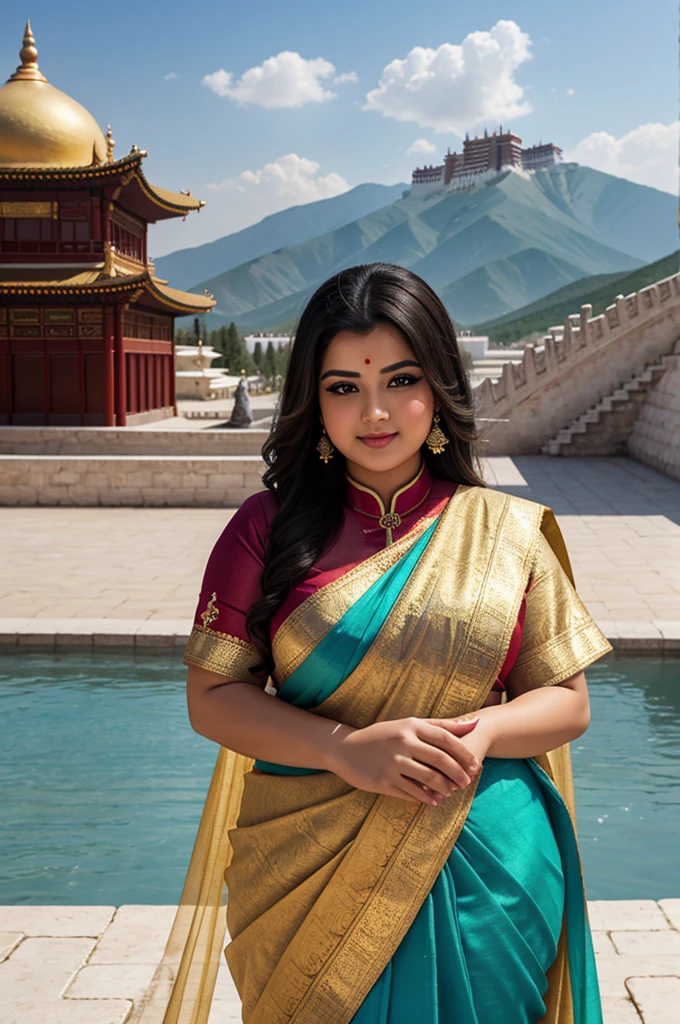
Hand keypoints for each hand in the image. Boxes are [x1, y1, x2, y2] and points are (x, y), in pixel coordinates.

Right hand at [326, 716, 481, 805]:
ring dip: (444, 788)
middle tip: (467, 782)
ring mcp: (392, 763)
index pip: (445, 739)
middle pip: (440, 760)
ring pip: (428, 779)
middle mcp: (402, 743)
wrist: (345, 748)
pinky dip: (426, 798)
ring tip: (451, 793)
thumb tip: (475, 723)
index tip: (475, 765)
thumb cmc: (383, 735)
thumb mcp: (408, 724)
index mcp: (410, 726)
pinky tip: (434, 801)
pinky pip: (411, 792)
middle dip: (458, 773)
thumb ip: (441, 725)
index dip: (463, 754)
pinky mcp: (383, 781)